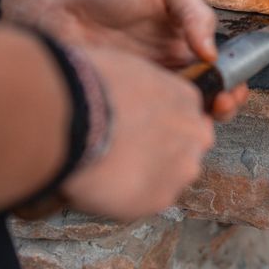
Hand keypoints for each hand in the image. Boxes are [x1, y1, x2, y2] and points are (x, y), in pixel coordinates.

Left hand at [4, 0, 248, 122]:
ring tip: (199, 112)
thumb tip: (212, 52)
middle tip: (220, 104)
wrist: (57, 2)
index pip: (222, 64)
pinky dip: (163, 122)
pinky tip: (166, 116)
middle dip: (223, 104)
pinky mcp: (126, 98)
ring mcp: (149, 83)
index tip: (235, 86)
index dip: (235, 78)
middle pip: (209, 93)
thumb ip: (195, 12)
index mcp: (187, 37)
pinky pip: (151, 117)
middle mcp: (172, 64)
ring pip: (182, 110)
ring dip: (197, 116)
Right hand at [62, 46, 214, 219]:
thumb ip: (141, 87)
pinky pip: (148, 200)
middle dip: (161, 152)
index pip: (185, 117)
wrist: (73, 116)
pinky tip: (105, 184)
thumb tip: (127, 93)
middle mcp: (194, 134)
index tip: (138, 129)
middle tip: (125, 152)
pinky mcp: (160, 198)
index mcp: (186, 98)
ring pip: (169, 178)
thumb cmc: (90, 84)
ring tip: (111, 169)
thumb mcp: (125, 67)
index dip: (160, 125)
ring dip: (147, 176)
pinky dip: (129, 197)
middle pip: (186, 149)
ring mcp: (181, 168)